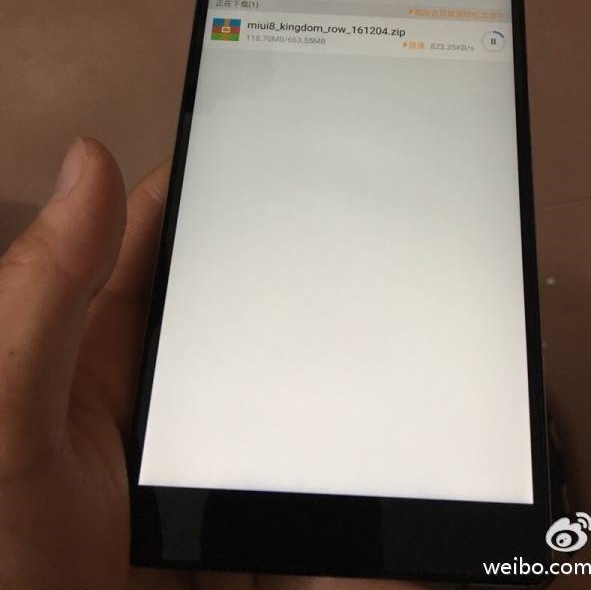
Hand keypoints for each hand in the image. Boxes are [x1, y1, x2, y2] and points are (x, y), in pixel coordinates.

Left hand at [0, 138, 425, 589]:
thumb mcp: (5, 428)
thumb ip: (43, 299)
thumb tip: (89, 160)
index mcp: (101, 365)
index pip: (170, 248)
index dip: (225, 189)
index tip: (296, 141)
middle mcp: (171, 414)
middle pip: (266, 326)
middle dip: (327, 287)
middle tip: (402, 241)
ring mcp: (228, 487)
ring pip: (319, 420)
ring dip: (375, 396)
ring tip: (446, 353)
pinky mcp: (270, 550)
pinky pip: (348, 527)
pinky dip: (396, 521)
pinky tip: (447, 485)